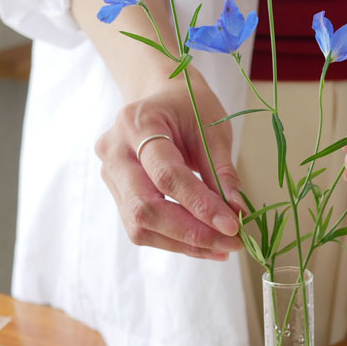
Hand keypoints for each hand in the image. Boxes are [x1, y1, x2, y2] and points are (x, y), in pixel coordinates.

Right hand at [94, 70, 245, 258]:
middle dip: (191, 233)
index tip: (232, 225)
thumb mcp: (213, 129)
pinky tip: (205, 243)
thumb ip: (221, 171)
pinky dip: (176, 240)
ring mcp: (111, 176)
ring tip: (222, 247)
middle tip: (231, 243)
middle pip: (144, 208)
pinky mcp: (118, 195)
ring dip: (185, 243)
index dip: (200, 205)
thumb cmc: (189, 108)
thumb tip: (235, 213)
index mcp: (136, 124)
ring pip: (140, 225)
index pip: (167, 176)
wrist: (161, 98)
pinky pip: (143, 228)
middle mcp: (114, 152)